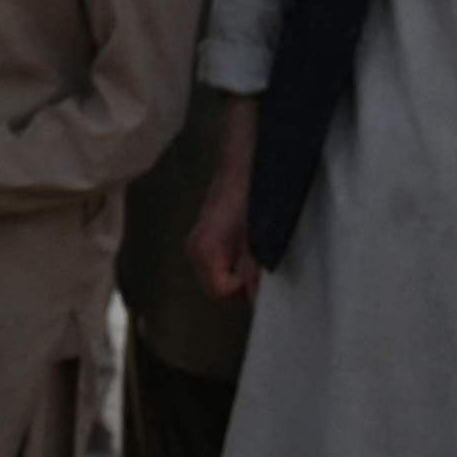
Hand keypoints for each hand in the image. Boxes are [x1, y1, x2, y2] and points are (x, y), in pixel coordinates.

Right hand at [185, 132, 258, 307]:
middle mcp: (195, 250)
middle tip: (261, 266)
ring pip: (218, 277)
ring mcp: (197, 243)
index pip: (221, 291)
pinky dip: (235, 263)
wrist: (244, 162)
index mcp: (205, 249)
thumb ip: (253, 266)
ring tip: (257, 254)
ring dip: (239, 274)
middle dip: (241, 284)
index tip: (260, 271)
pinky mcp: (205, 237)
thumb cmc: (251, 194)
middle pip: (217, 288)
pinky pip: (219, 264)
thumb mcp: (257, 235)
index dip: (245, 286)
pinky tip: (250, 247)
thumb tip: (255, 293)